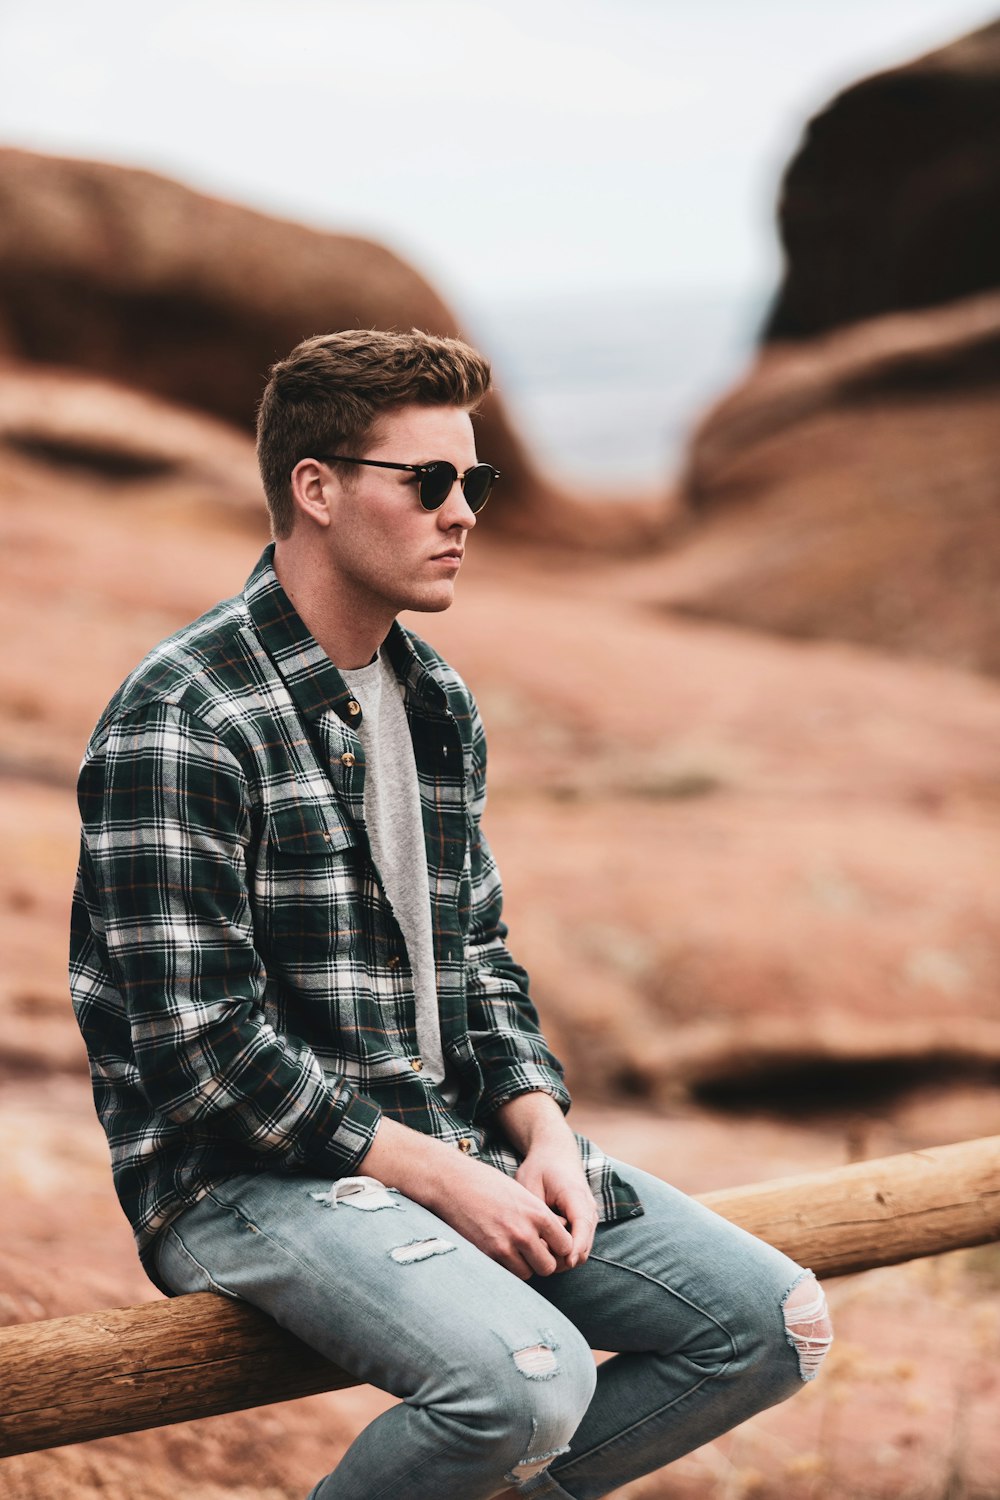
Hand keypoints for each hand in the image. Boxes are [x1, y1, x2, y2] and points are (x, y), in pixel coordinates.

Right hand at [431, 1156, 576, 1279]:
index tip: (550, 1245)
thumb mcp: (522, 1194)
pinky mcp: (488, 1254)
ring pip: (528, 1274)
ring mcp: (506, 1245)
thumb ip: (540, 1216)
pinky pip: (507, 1273)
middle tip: (531, 1252)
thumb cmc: (488, 1184)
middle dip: (542, 1262)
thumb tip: (558, 1235)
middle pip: (549, 1266)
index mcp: (538, 1213)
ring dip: (523, 1266)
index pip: (566, 1246)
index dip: (559, 1248)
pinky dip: (505, 1267)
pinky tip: (498, 1251)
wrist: (454, 1182)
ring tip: (513, 1251)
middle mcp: (525, 1231)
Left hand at [515, 1138, 597, 1270]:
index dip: (575, 1247)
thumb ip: (536, 1214)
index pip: (582, 1227)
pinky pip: (577, 1245)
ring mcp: (588, 1217)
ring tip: (538, 1248)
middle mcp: (588, 1209)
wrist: (555, 1152)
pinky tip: (544, 1244)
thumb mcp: (530, 1184)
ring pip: (581, 1250)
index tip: (565, 1261)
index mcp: (576, 1196)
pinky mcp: (583, 1222)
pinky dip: (563, 1251)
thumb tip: (540, 1243)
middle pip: (583, 1247)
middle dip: (563, 1259)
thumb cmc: (540, 1167)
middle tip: (536, 1255)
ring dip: (562, 1257)